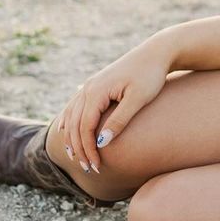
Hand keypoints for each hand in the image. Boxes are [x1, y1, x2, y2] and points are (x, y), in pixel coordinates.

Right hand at [56, 33, 175, 175]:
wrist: (156, 52)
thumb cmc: (150, 75)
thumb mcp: (138, 99)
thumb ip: (119, 120)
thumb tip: (101, 142)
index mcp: (97, 91)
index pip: (85, 127)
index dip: (88, 149)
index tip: (96, 166)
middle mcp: (89, 88)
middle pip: (75, 124)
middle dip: (79, 148)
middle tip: (88, 168)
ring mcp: (90, 85)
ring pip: (72, 115)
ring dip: (71, 137)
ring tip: (74, 156)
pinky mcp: (96, 84)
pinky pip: (75, 105)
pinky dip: (68, 119)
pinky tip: (63, 129)